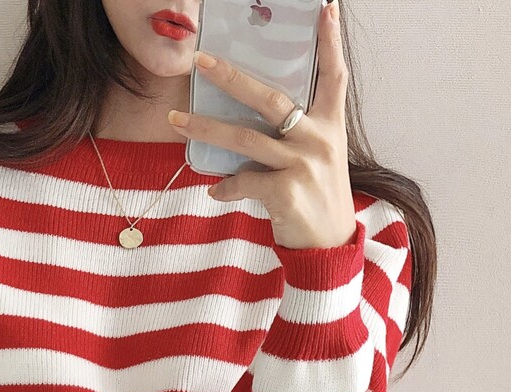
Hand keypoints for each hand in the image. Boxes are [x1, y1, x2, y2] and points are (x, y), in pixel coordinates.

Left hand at [167, 0, 355, 250]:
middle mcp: (318, 139)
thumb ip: (296, 136)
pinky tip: (216, 190)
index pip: (333, 76)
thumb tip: (249, 121)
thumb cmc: (317, 201)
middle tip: (200, 60)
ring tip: (176, 121)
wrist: (328, 248)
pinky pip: (243, 180)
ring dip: (205, 128)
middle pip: (269, 97)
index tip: (324, 8)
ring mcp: (302, 164)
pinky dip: (225, 186)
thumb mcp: (319, 161)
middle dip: (231, 76)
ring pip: (244, 137)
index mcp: (331, 127)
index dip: (330, 41)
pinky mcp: (286, 191)